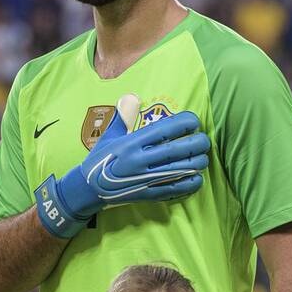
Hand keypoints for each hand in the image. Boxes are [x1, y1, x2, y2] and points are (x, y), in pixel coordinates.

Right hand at [34, 95, 209, 237]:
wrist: (87, 189)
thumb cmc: (100, 158)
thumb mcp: (110, 135)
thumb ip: (124, 115)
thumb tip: (132, 96)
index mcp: (132, 142)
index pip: (164, 129)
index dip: (184, 123)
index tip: (194, 121)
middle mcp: (139, 160)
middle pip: (176, 150)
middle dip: (196, 144)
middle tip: (204, 140)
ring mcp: (144, 179)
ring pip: (179, 170)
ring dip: (197, 163)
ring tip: (203, 158)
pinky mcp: (148, 194)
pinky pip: (174, 190)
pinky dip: (189, 184)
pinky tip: (197, 178)